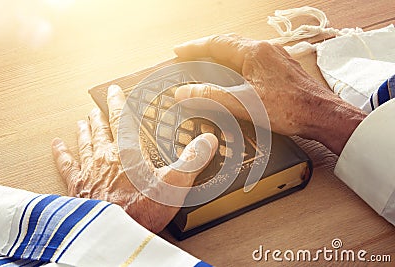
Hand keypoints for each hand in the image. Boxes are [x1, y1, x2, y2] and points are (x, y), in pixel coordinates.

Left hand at [52, 85, 217, 232]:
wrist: (112, 234)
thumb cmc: (141, 211)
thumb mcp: (175, 185)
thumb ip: (193, 160)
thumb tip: (208, 141)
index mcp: (128, 152)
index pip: (121, 119)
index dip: (118, 103)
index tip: (114, 90)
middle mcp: (105, 157)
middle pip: (100, 129)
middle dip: (99, 115)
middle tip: (96, 106)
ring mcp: (89, 172)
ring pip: (85, 143)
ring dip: (84, 130)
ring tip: (82, 120)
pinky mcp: (77, 188)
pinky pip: (66, 165)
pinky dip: (62, 153)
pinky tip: (57, 146)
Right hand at [174, 34, 366, 153]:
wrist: (321, 114)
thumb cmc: (290, 108)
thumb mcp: (243, 104)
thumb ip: (211, 96)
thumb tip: (185, 92)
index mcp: (254, 53)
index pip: (217, 43)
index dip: (195, 47)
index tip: (180, 51)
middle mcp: (265, 50)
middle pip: (228, 44)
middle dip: (206, 49)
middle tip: (189, 56)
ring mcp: (274, 58)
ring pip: (241, 52)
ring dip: (221, 56)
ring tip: (206, 64)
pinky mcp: (280, 70)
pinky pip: (251, 60)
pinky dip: (235, 64)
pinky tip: (234, 74)